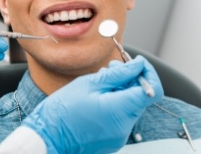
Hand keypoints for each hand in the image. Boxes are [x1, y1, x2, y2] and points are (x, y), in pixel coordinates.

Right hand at [22, 56, 163, 153]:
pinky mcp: (113, 138)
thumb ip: (118, 74)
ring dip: (122, 88)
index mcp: (119, 111)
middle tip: (113, 67)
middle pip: (141, 96)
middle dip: (131, 78)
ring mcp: (120, 135)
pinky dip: (116, 101)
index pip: (152, 90)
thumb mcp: (90, 83)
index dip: (148, 72)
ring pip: (131, 104)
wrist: (48, 136)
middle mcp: (125, 126)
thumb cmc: (63, 110)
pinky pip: (122, 114)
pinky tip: (100, 94)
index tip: (137, 62)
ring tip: (102, 80)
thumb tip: (138, 65)